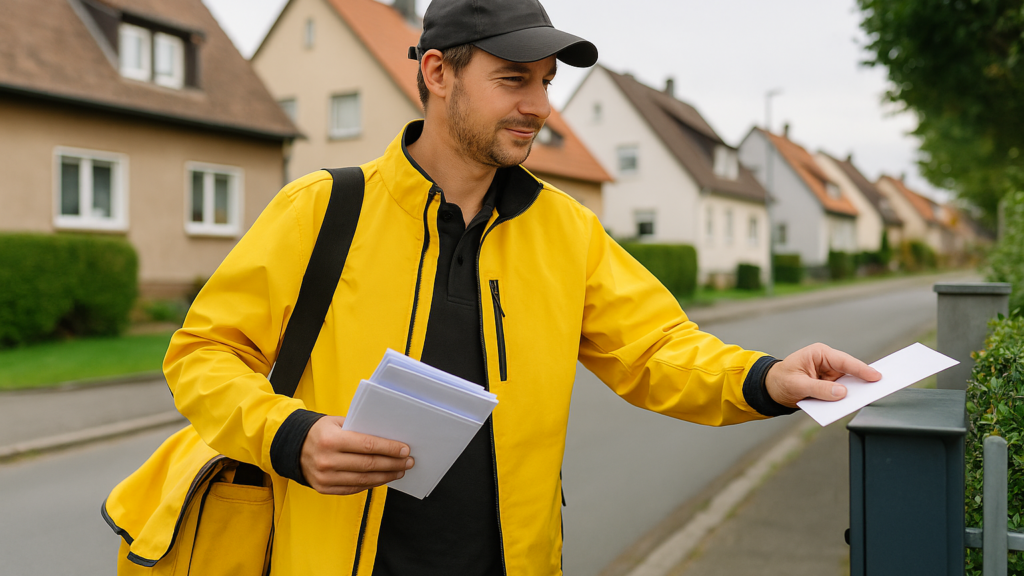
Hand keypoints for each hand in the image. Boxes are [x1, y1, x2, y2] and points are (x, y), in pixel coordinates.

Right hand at [300, 416, 413, 494]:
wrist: (294, 447)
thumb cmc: (321, 431)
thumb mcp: (337, 422)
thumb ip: (359, 430)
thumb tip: (389, 439)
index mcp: (331, 440)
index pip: (367, 445)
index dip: (389, 449)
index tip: (405, 450)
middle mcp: (327, 460)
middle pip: (369, 464)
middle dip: (393, 464)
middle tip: (408, 462)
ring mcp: (325, 477)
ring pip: (364, 480)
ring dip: (386, 476)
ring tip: (399, 471)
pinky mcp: (325, 489)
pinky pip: (354, 488)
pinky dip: (371, 484)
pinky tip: (382, 478)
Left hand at [765, 343, 880, 407]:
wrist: (771, 390)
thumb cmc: (781, 381)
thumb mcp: (797, 385)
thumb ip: (819, 389)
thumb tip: (841, 393)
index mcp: (819, 354)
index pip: (844, 361)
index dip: (861, 370)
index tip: (876, 377)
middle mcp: (827, 362)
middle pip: (851, 372)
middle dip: (864, 380)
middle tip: (881, 386)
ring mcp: (830, 374)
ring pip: (848, 384)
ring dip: (855, 391)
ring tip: (870, 397)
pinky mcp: (829, 386)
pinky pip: (841, 393)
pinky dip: (846, 399)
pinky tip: (853, 404)